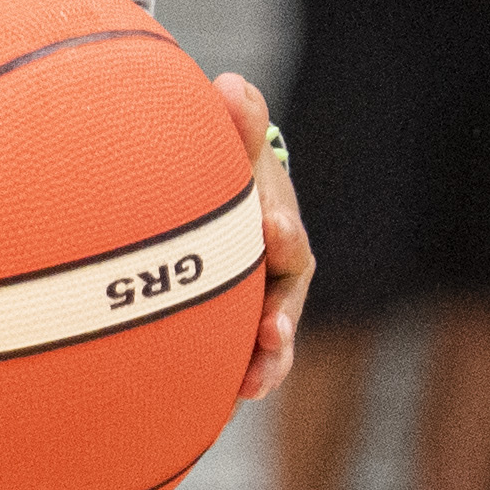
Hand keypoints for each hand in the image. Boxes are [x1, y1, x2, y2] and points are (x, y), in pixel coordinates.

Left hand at [217, 74, 313, 401]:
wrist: (204, 211)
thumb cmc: (221, 177)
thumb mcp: (231, 145)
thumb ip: (235, 122)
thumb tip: (232, 84)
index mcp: (278, 232)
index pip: (285, 238)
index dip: (281, 234)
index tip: (271, 231)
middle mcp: (275, 277)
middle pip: (283, 302)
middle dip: (280, 318)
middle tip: (272, 332)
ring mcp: (254, 310)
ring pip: (264, 341)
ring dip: (263, 361)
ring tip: (252, 384)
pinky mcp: (229, 338)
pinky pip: (234, 363)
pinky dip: (231, 382)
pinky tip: (218, 405)